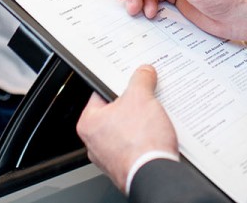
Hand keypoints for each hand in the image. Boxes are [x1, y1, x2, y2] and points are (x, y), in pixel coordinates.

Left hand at [77, 65, 177, 192]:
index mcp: (89, 123)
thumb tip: (143, 72)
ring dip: (141, 122)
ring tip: (154, 116)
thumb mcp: (141, 98)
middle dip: (134, 103)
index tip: (130, 79)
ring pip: (127, 129)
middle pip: (116, 112)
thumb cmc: (139, 143)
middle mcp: (95, 143)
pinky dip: (146, 138)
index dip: (119, 83)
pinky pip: (136, 145)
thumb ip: (141, 80)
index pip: (101, 93)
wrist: (156, 174)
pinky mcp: (127, 166)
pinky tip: (158, 134)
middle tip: (146, 96)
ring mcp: (111, 157)